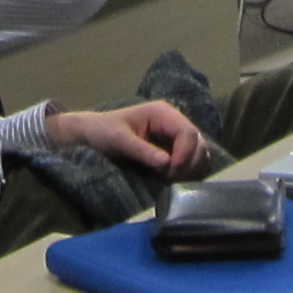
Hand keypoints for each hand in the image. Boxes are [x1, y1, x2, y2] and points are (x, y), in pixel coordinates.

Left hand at [47, 100, 208, 177]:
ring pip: (199, 153)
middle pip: (198, 143)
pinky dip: (187, 172)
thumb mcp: (119, 140)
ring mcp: (175, 135)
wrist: (94, 135)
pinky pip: (191, 161)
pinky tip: (171, 178)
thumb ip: (143, 150)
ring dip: (188, 169)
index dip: (185, 154)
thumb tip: (167, 163)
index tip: (170, 172)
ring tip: (168, 179)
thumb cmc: (104, 132)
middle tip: (168, 178)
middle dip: (188, 163)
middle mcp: (173, 121)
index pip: (188, 132)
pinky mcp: (174, 148)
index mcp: (162, 113)